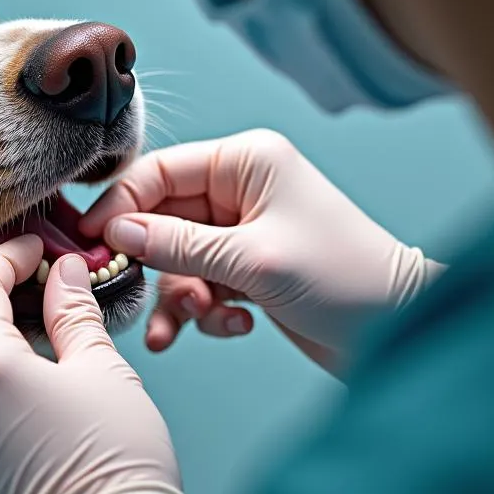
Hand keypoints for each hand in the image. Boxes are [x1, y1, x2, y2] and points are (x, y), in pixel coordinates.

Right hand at [82, 129, 443, 358]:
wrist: (402, 330)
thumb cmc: (345, 279)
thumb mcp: (252, 259)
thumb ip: (177, 244)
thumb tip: (115, 231)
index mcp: (245, 162)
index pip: (160, 171)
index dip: (120, 204)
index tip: (90, 241)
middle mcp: (240, 190)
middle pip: (162, 218)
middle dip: (152, 262)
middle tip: (127, 292)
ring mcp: (243, 230)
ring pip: (177, 258)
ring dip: (179, 295)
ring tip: (188, 325)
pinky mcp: (247, 267)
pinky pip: (200, 282)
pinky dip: (205, 310)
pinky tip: (230, 326)